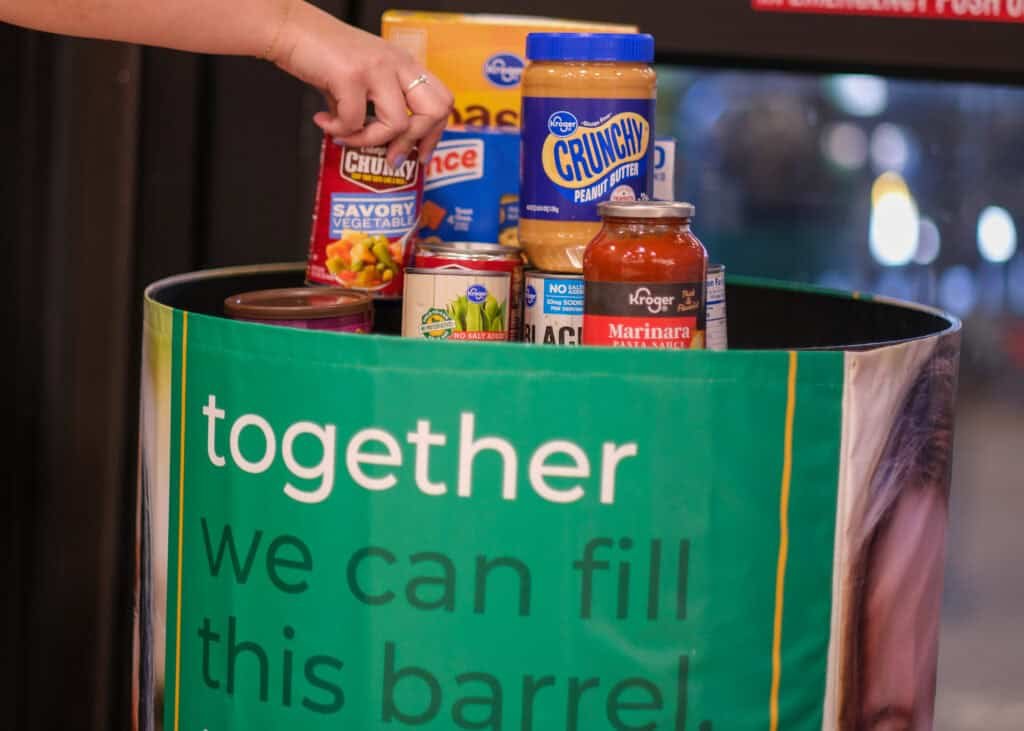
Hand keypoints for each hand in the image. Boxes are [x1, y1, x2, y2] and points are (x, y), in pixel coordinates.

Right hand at [268, 0, 452, 166]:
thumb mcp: (363, 78)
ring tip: (347, 137)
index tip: (420, 153)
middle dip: (414, 142)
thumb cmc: (323, 55)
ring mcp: (377, 68)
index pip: (442, 100)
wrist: (290, 29)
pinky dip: (338, 131)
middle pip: (434, 111)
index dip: (435, 133)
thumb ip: (376, 105)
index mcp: (404, 63)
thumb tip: (382, 145)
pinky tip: (325, 123)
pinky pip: (355, 122)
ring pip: (397, 124)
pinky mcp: (351, 76)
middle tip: (392, 157)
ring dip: (369, 141)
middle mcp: (397, 63)